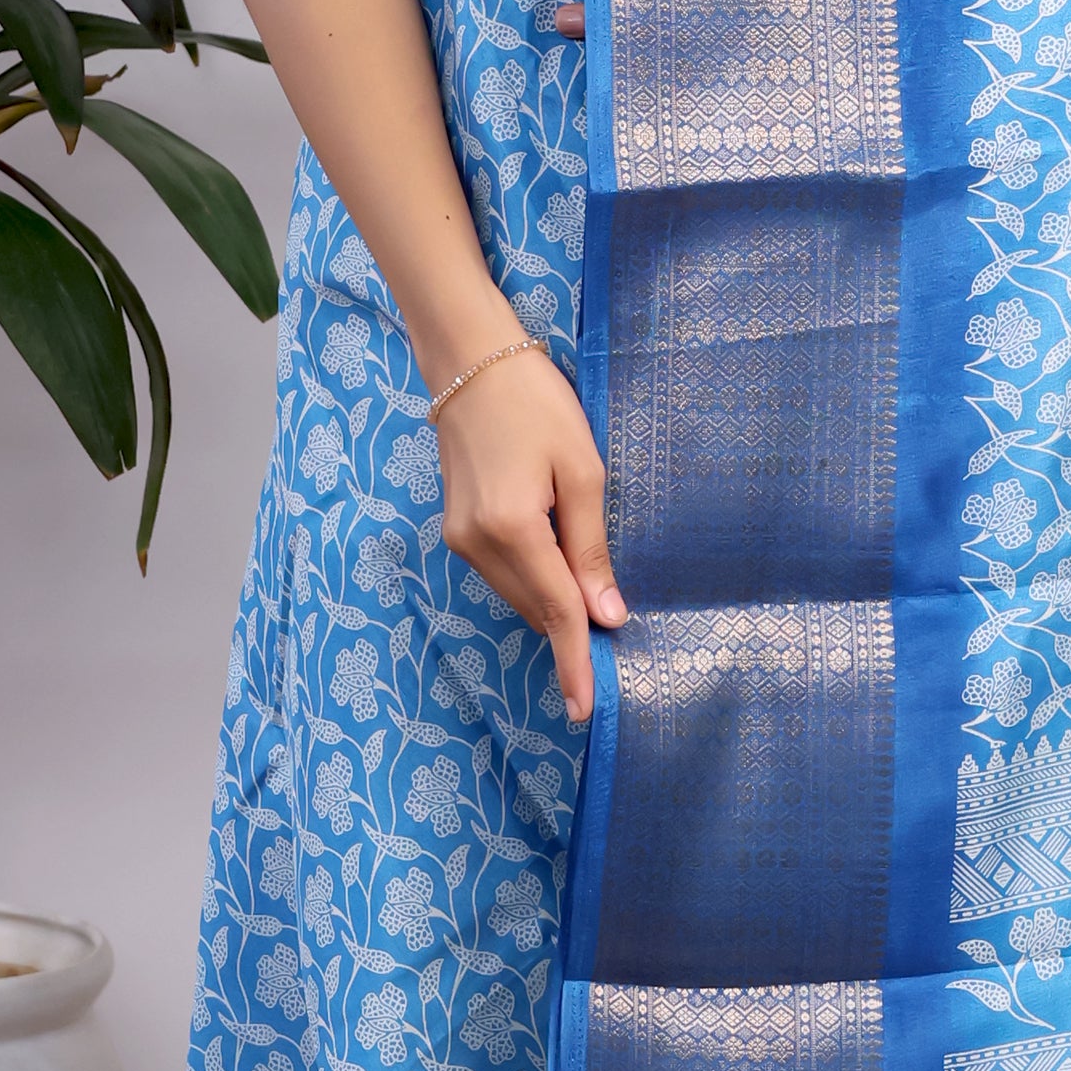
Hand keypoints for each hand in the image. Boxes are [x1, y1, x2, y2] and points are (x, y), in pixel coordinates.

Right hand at [433, 342, 622, 718]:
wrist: (471, 362)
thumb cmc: (537, 404)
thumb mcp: (582, 470)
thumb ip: (591, 547)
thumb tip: (606, 613)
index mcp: (512, 529)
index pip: (555, 612)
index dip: (575, 662)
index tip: (587, 708)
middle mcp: (476, 544)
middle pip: (536, 609)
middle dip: (572, 629)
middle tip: (614, 629)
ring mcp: (459, 539)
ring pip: (519, 596)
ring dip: (553, 602)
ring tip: (589, 589)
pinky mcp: (455, 529)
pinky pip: (503, 575)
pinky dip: (533, 581)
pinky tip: (557, 566)